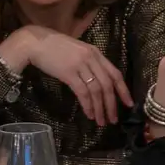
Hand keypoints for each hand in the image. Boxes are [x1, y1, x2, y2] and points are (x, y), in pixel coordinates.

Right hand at [0, 27, 130, 125]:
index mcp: (96, 53)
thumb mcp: (78, 51)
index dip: (123, 90)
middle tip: (114, 119)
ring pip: (97, 91)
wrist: (35, 43)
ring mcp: (80, 65)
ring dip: (100, 108)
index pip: (115, 73)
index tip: (129, 104)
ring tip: (101, 121)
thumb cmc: (55, 48)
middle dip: (112, 104)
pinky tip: (89, 114)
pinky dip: (88, 105)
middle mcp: (91, 58)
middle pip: (108, 85)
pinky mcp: (69, 73)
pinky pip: (83, 92)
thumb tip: (99, 82)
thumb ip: (90, 63)